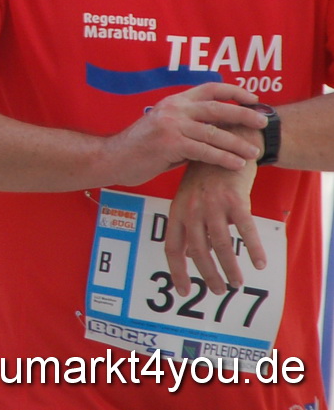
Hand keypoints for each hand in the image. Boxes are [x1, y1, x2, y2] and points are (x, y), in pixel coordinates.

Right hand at [98, 82, 265, 185]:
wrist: (113, 158)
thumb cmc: (141, 148)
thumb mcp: (165, 129)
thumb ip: (188, 126)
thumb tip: (217, 130)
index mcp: (174, 102)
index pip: (209, 88)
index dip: (234, 92)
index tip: (253, 99)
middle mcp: (173, 109)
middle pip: (216, 107)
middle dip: (243, 115)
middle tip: (263, 124)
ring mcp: (170, 125)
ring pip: (213, 132)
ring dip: (237, 143)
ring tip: (254, 152)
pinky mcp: (169, 144)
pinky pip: (203, 151)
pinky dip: (223, 158)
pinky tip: (236, 165)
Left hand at [165, 159, 262, 297]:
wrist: (224, 142)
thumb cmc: (208, 175)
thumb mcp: (191, 198)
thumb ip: (191, 225)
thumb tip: (196, 255)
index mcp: (178, 210)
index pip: (173, 247)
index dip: (177, 271)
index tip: (183, 291)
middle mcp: (191, 208)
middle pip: (197, 251)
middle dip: (208, 275)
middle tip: (219, 291)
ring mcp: (212, 203)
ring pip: (220, 244)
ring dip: (229, 267)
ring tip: (237, 282)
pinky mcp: (234, 198)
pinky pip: (245, 229)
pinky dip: (253, 248)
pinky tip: (259, 263)